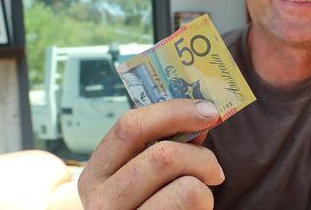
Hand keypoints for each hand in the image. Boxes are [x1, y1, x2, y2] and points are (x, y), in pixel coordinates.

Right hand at [78, 99, 224, 209]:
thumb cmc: (154, 207)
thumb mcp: (146, 178)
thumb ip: (165, 146)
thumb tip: (201, 115)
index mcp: (96, 175)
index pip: (130, 126)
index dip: (174, 111)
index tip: (209, 111)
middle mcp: (100, 202)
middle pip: (164, 155)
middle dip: (202, 157)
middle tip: (215, 170)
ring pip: (186, 187)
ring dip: (205, 188)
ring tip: (200, 198)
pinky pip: (192, 206)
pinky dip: (204, 205)